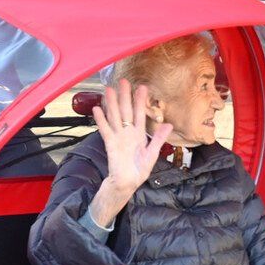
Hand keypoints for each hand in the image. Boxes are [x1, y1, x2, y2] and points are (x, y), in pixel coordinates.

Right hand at [91, 77, 171, 209]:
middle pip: (126, 111)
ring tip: (107, 90)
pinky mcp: (110, 144)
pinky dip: (101, 120)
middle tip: (123, 81)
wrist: (127, 183)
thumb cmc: (139, 170)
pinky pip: (105, 130)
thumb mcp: (152, 153)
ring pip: (114, 117)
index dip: (141, 101)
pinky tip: (97, 109)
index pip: (140, 113)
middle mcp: (128, 132)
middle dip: (124, 96)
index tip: (142, 87)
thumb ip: (158, 139)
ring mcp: (118, 137)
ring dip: (111, 104)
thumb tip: (168, 125)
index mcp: (139, 134)